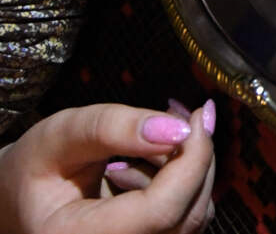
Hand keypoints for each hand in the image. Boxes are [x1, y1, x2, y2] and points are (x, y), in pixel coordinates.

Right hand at [0, 101, 215, 233]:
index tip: (199, 115)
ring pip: (193, 216)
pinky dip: (181, 184)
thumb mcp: (60, 136)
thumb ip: (112, 127)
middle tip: (187, 115)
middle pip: (187, 214)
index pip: (161, 210)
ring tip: (156, 137)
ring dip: (189, 169)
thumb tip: (179, 129)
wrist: (17, 201)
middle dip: (197, 157)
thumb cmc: (33, 170)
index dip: (191, 161)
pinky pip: (184, 218)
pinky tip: (151, 162)